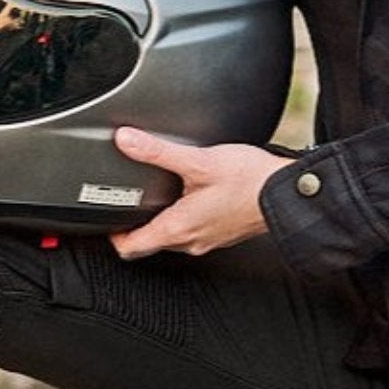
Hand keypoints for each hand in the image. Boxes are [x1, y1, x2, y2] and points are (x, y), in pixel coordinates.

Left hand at [107, 128, 277, 259]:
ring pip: (172, 236)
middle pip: (149, 242)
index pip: (130, 248)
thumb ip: (158, 151)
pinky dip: (182, 217)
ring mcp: (208, 239)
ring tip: (154, 195)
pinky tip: (189, 195)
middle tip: (125, 202)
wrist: (285, 192)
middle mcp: (191, 241)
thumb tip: (126, 140)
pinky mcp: (222, 231)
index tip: (103, 219)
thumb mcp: (198, 161)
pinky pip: (192, 230)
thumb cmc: (249, 183)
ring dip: (159, 220)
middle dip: (134, 225)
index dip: (110, 234)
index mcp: (178, 229)